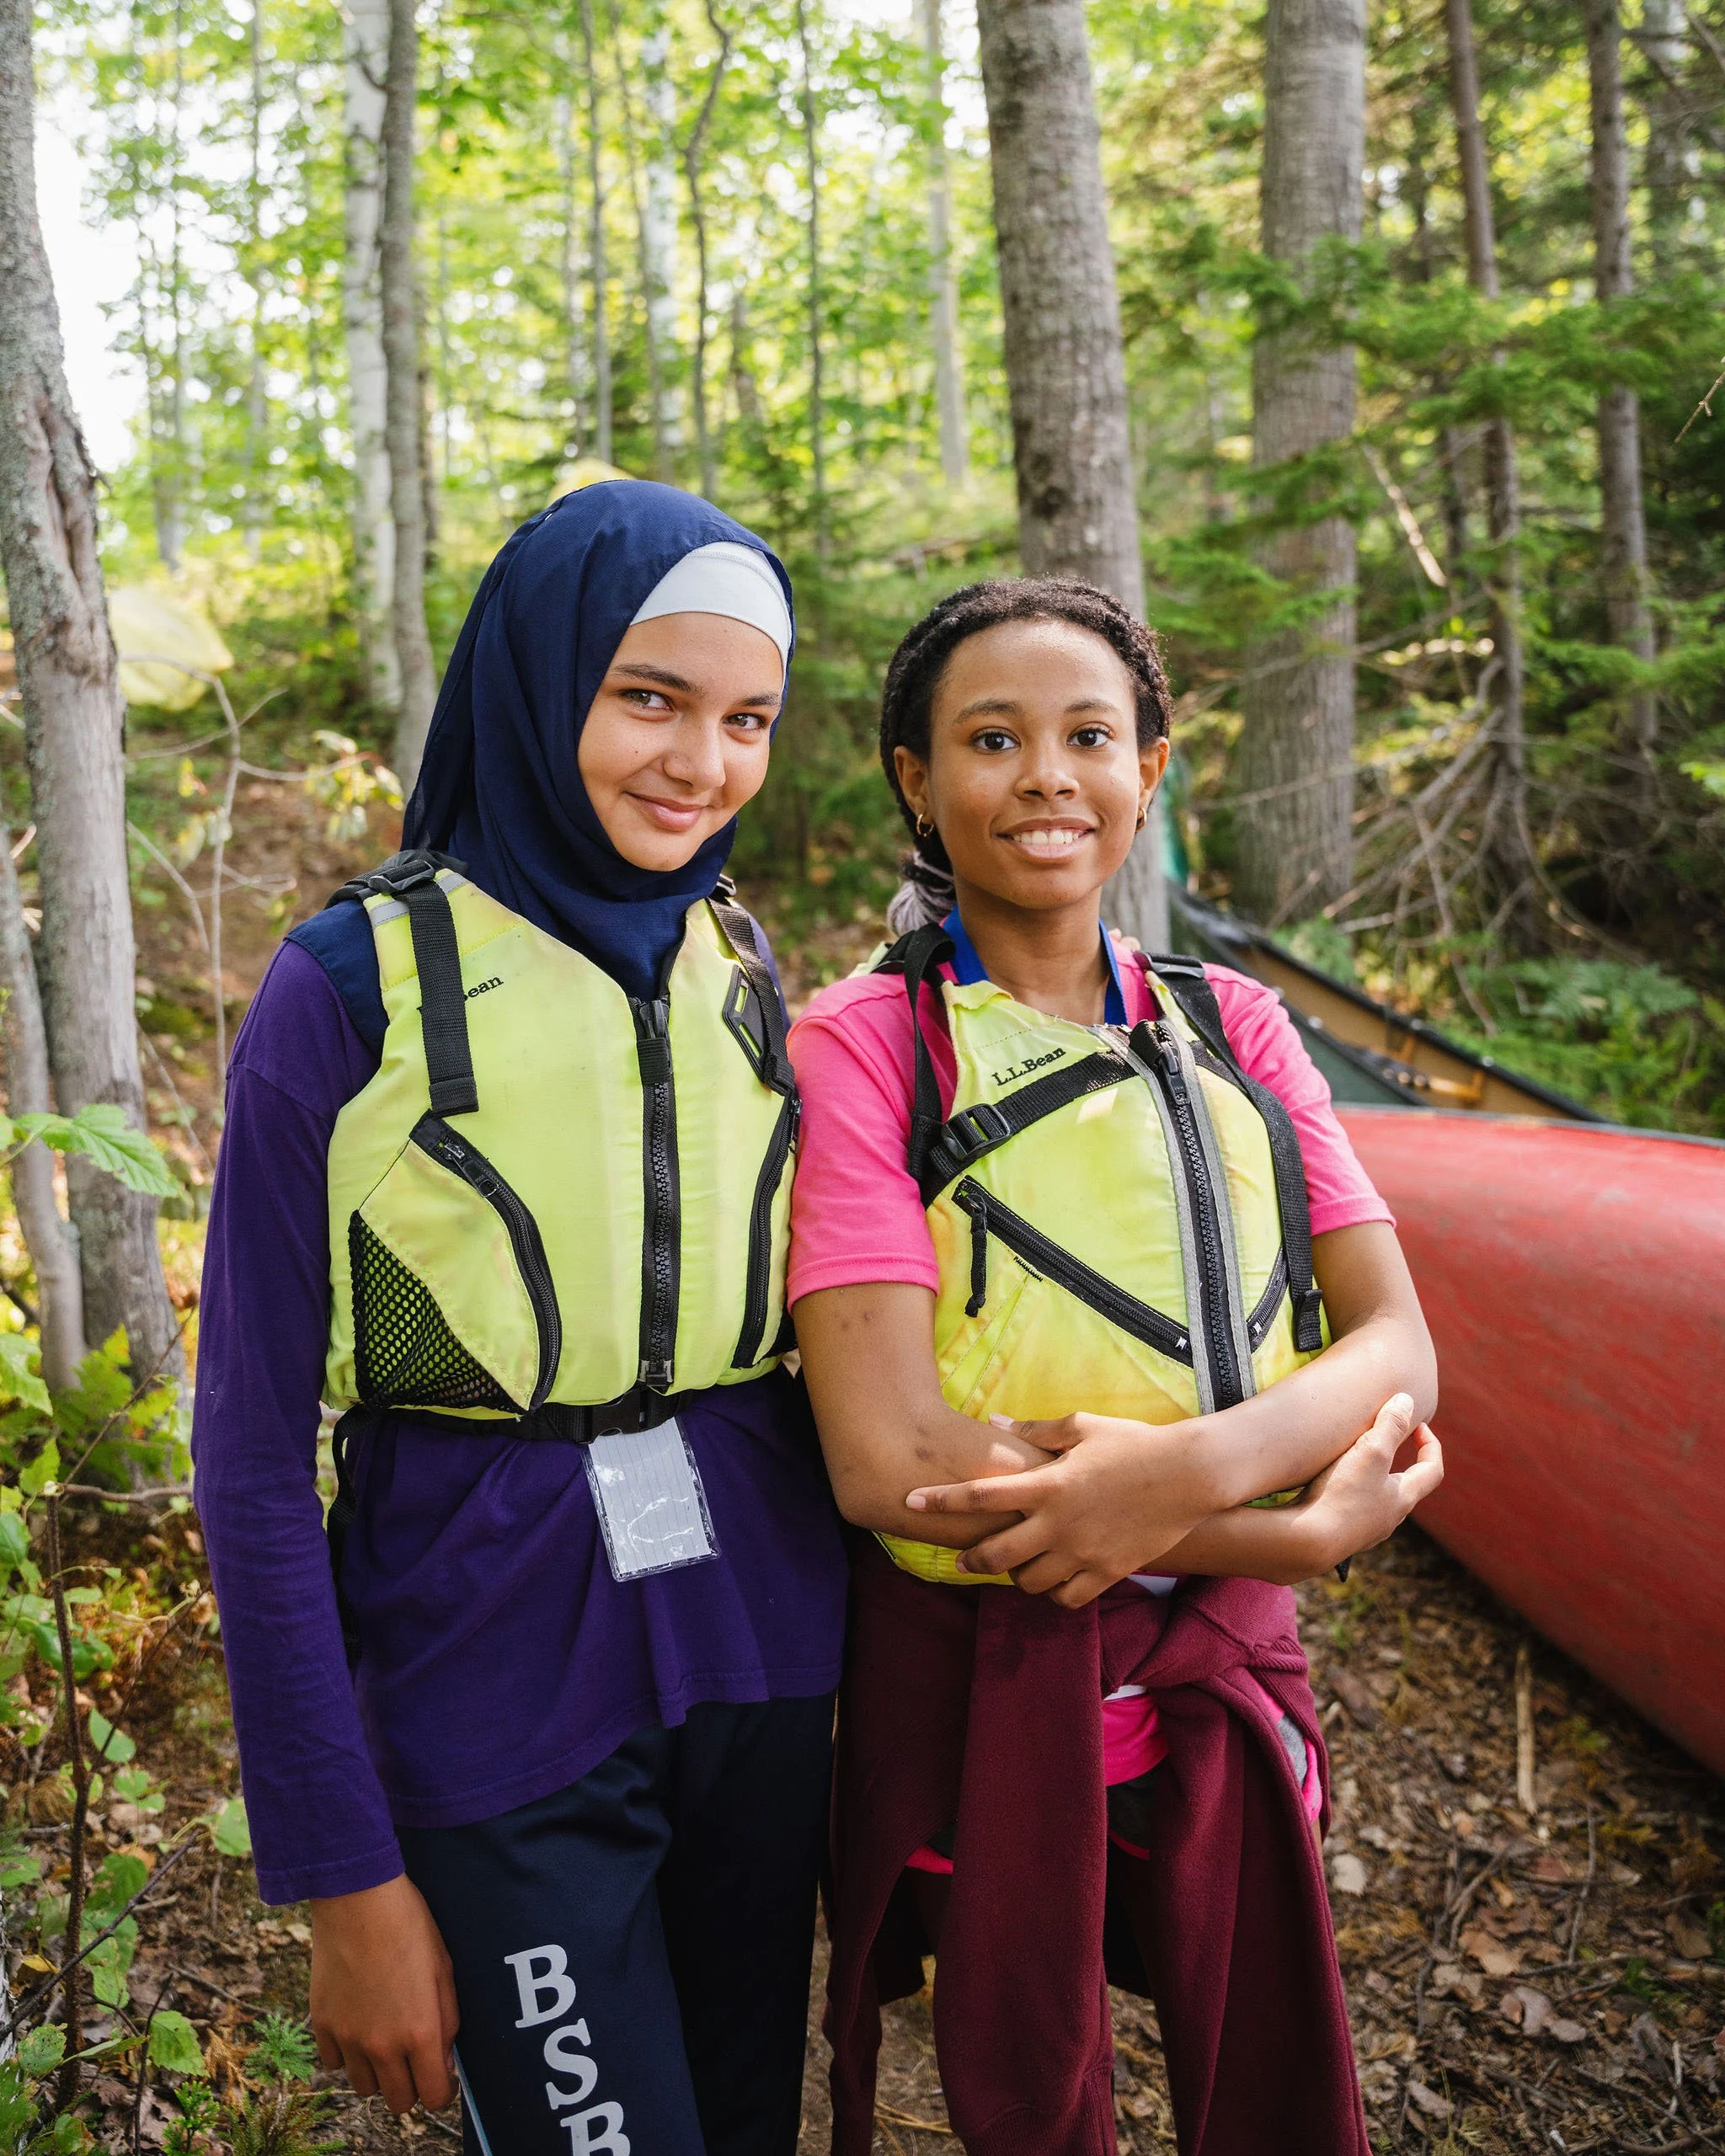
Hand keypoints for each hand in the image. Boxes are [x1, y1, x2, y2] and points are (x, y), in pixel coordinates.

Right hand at [311, 1875, 459, 2114]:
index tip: (442, 2076)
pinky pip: (335, 2063)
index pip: (433, 2097)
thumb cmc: (409, 1927)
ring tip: (385, 2039)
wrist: (359, 1899)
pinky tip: (357, 2024)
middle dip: (411, 2086)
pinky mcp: (322, 2025)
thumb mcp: (444, 1971)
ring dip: (378, 2072)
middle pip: (398, 2102)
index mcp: (420, 2032)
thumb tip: (444, 2060)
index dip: (442, 2091)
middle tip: (415, 2059)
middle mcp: (383, 2045)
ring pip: (365, 2088)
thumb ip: (447, 2023)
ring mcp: (348, 2038)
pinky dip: (347, 2053)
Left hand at [904, 1410, 1224, 1606]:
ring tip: (1015, 1565)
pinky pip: (1067, 1598)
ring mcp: (1082, 1552)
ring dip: (1014, 1576)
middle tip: (962, 1557)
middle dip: (970, 1558)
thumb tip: (997, 1421)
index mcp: (1048, 1483)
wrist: (1189, 1476)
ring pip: (1028, 1582)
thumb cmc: (1134, 1443)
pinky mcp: (1107, 1572)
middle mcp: (1059, 1523)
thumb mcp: (1083, 1427)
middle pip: (995, 1552)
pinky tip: (1052, 1581)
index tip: (910, 1502)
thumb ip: (1037, 1429)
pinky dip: (1053, 1593)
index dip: (941, 1500)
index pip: (980, 1494)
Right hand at [1293, 1393, 1443, 1569]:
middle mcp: (1388, 1518)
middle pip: (1405, 1487)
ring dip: (1373, 1479)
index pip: (1432, 1471)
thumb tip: (1407, 1400)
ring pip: (1378, 1501)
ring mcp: (1365, 1531)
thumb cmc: (1341, 1494)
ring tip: (1354, 1461)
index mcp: (1402, 1498)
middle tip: (1384, 1440)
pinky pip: (1352, 1511)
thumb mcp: (1370, 1452)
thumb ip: (1391, 1425)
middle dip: (1400, 1461)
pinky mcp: (1340, 1536)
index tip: (1418, 1424)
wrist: (1307, 1541)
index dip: (1430, 1445)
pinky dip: (1349, 1495)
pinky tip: (1329, 1486)